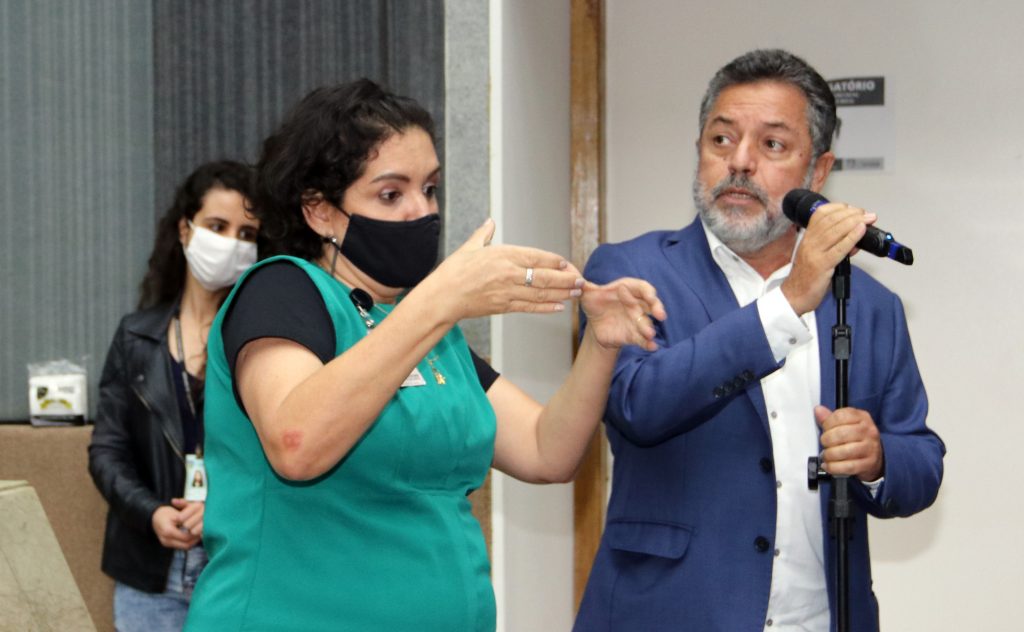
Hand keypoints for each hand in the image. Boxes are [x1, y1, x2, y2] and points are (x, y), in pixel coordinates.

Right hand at [151, 499, 202, 549]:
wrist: (154, 517)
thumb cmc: (165, 513)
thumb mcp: (175, 513)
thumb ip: (185, 520)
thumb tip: (197, 524)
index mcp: (168, 531)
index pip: (185, 537)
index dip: (195, 534)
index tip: (202, 529)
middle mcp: (166, 539)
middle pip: (185, 545)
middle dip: (195, 540)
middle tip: (203, 533)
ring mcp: (166, 543)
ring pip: (184, 547)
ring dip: (193, 542)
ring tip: (199, 535)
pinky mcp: (168, 544)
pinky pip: (181, 546)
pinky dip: (188, 542)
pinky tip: (193, 536)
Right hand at [424, 219, 586, 319]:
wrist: (442, 297)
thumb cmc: (453, 272)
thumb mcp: (469, 248)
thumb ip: (484, 235)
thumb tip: (490, 222)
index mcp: (501, 255)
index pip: (534, 256)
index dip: (552, 260)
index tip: (566, 262)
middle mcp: (508, 273)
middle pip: (543, 276)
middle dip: (565, 279)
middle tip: (581, 280)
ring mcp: (507, 292)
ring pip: (540, 293)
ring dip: (561, 293)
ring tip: (576, 292)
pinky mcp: (503, 307)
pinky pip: (529, 307)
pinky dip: (546, 308)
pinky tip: (559, 307)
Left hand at [580, 278, 666, 351]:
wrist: (595, 324)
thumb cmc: (595, 304)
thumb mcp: (588, 295)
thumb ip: (584, 288)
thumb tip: (577, 281)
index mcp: (628, 290)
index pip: (642, 288)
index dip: (647, 292)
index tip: (649, 296)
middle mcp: (636, 304)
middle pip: (651, 305)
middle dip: (657, 308)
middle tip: (660, 314)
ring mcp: (636, 320)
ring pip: (646, 323)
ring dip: (649, 328)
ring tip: (650, 334)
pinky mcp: (634, 334)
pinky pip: (642, 339)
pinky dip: (648, 343)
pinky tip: (652, 346)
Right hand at [781, 202, 876, 314]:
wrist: (794, 296)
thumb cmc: (806, 277)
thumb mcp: (818, 256)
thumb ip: (834, 246)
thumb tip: (854, 240)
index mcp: (807, 238)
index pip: (820, 214)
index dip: (837, 207)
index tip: (851, 208)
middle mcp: (809, 243)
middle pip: (830, 220)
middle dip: (851, 213)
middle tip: (866, 213)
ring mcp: (815, 253)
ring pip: (835, 231)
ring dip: (854, 221)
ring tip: (868, 219)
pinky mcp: (822, 265)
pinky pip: (839, 248)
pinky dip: (852, 237)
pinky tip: (861, 231)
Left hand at [815, 405, 883, 481]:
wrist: (876, 456)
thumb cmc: (857, 438)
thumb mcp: (846, 423)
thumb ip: (830, 418)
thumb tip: (818, 410)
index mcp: (862, 417)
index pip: (840, 416)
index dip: (827, 423)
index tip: (824, 429)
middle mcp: (868, 431)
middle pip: (840, 434)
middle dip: (826, 440)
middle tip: (825, 444)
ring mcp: (870, 448)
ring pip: (843, 451)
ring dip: (829, 455)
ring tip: (826, 455)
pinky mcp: (868, 464)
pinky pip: (847, 467)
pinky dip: (833, 467)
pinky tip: (828, 465)